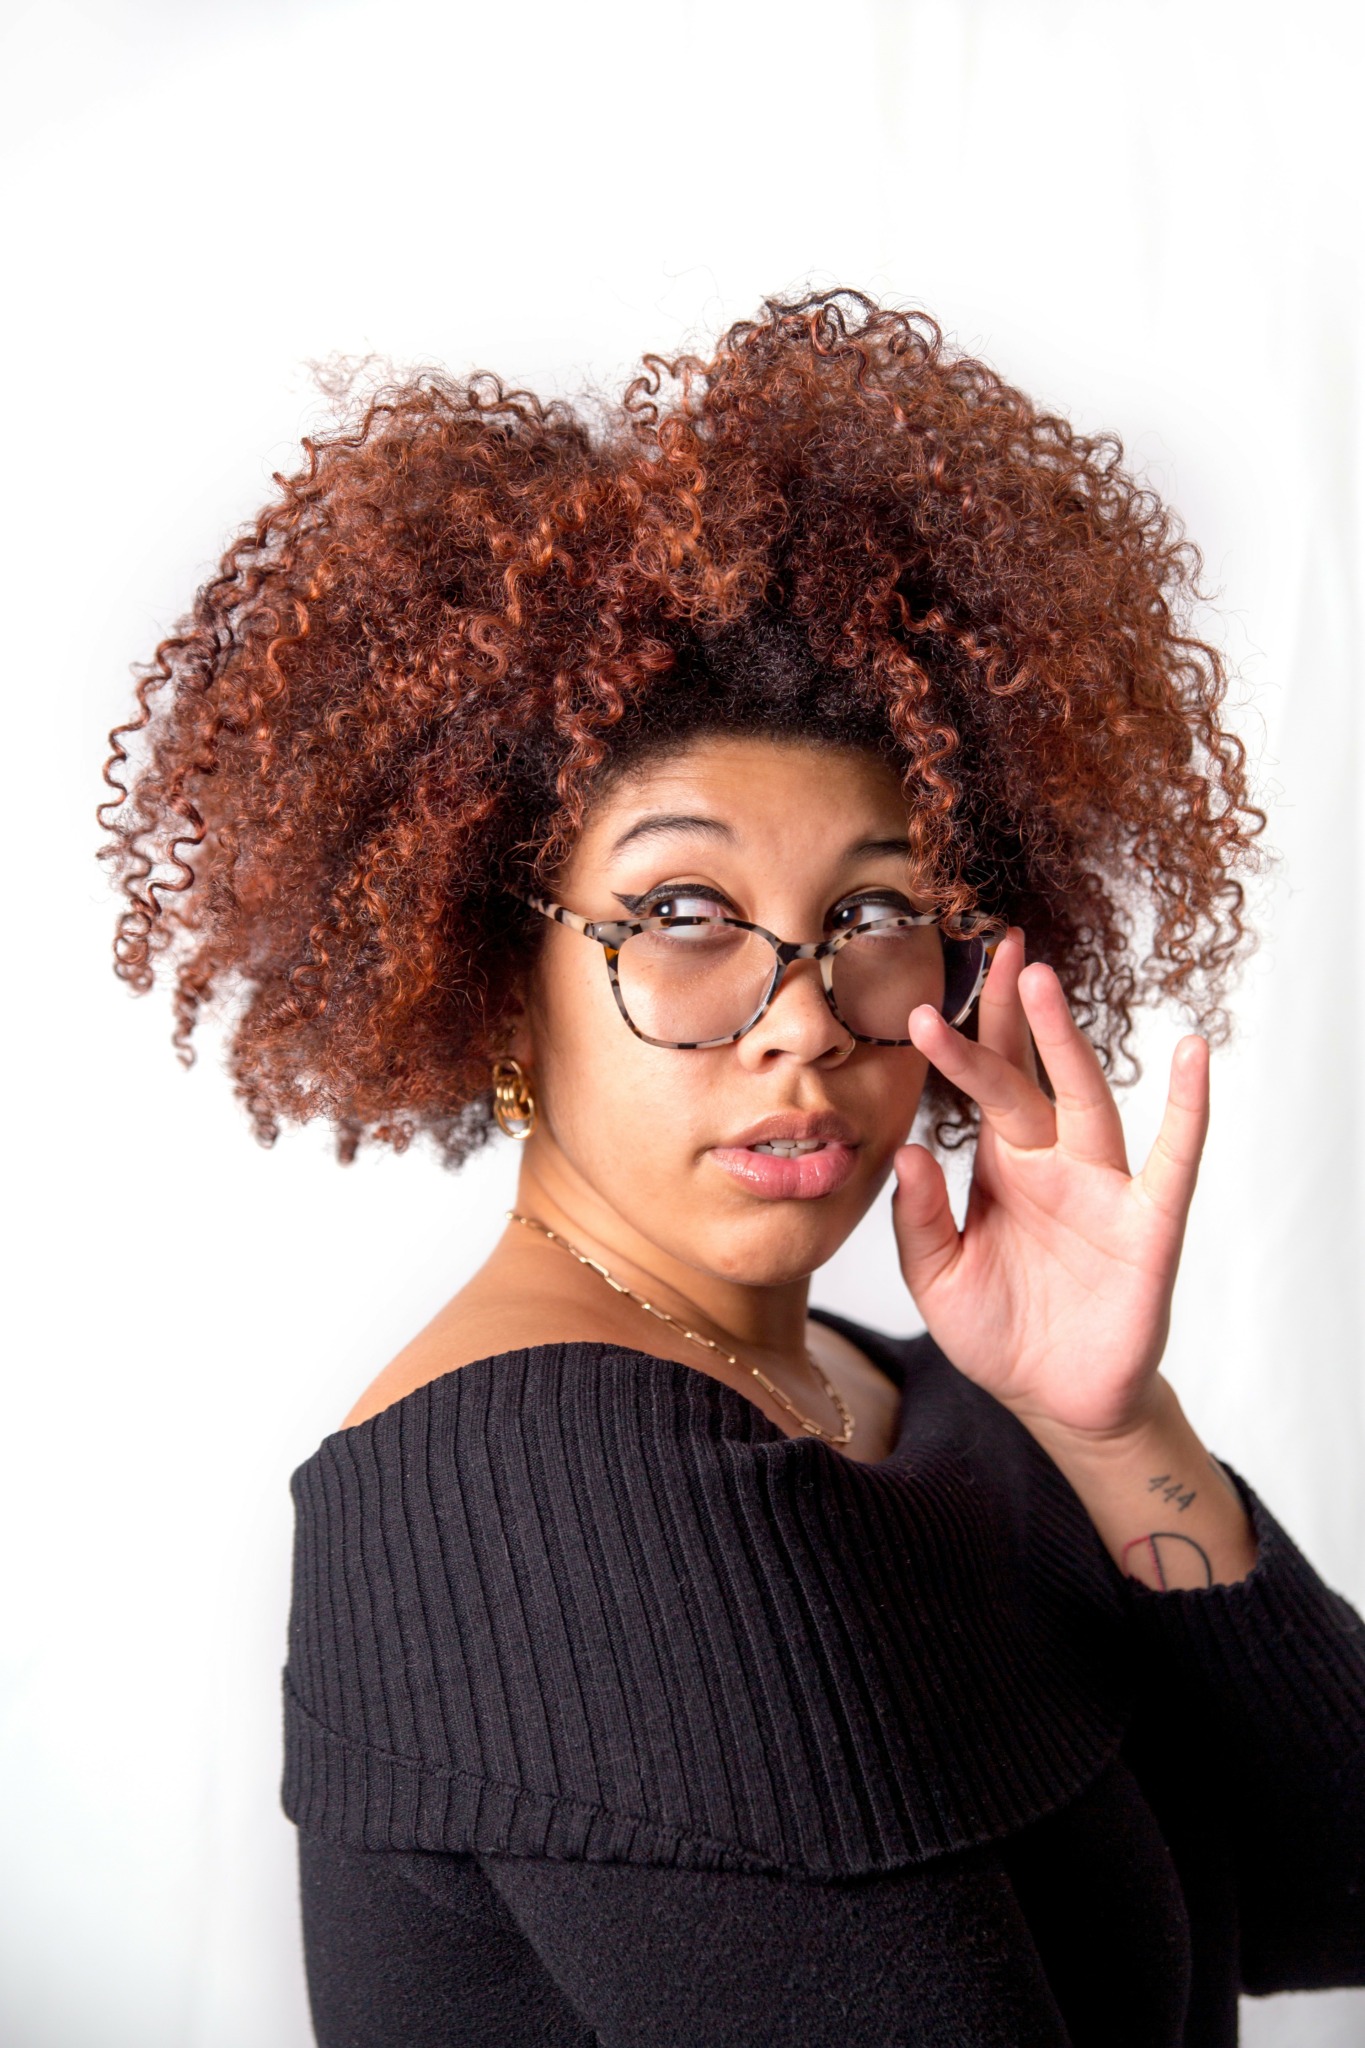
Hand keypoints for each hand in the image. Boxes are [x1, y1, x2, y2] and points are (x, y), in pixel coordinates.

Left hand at [892, 928, 1209, 1446]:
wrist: (1058, 1401)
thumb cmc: (1001, 1332)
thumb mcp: (937, 1278)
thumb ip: (917, 1219)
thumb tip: (904, 1151)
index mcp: (1000, 1169)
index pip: (981, 1089)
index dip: (961, 1040)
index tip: (925, 992)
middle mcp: (1051, 1163)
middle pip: (1026, 1075)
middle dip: (1008, 1016)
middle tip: (996, 948)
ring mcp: (1101, 1187)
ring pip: (1085, 1099)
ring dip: (1064, 1042)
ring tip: (1041, 983)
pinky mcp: (1147, 1223)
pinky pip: (1173, 1157)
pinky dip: (1187, 1107)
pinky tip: (1192, 1055)